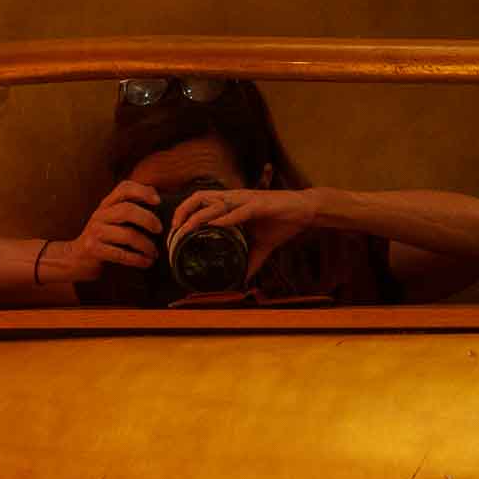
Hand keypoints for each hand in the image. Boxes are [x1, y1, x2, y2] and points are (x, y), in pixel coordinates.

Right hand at [65, 180, 163, 278]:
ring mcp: (95, 232)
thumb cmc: (102, 239)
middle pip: (127, 210)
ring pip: (127, 234)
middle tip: (160, 230)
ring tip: (154, 253)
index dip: (142, 191)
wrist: (76, 258)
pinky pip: (121, 254)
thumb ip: (129, 209)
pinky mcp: (93, 249)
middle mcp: (100, 215)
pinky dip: (137, 259)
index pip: (124, 188)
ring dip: (146, 245)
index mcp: (106, 204)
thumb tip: (157, 198)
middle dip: (148, 219)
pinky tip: (146, 262)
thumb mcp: (112, 220)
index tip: (158, 201)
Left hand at [170, 188, 319, 279]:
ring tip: (184, 231)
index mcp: (231, 205)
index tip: (173, 235)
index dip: (183, 216)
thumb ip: (251, 261)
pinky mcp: (260, 204)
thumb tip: (242, 280)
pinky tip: (214, 226)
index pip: (200, 204)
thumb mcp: (262, 247)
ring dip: (197, 217)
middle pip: (198, 197)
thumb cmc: (283, 223)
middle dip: (182, 214)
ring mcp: (245, 200)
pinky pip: (239, 211)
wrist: (306, 211)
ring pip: (214, 203)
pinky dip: (225, 218)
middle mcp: (234, 198)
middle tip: (173, 233)